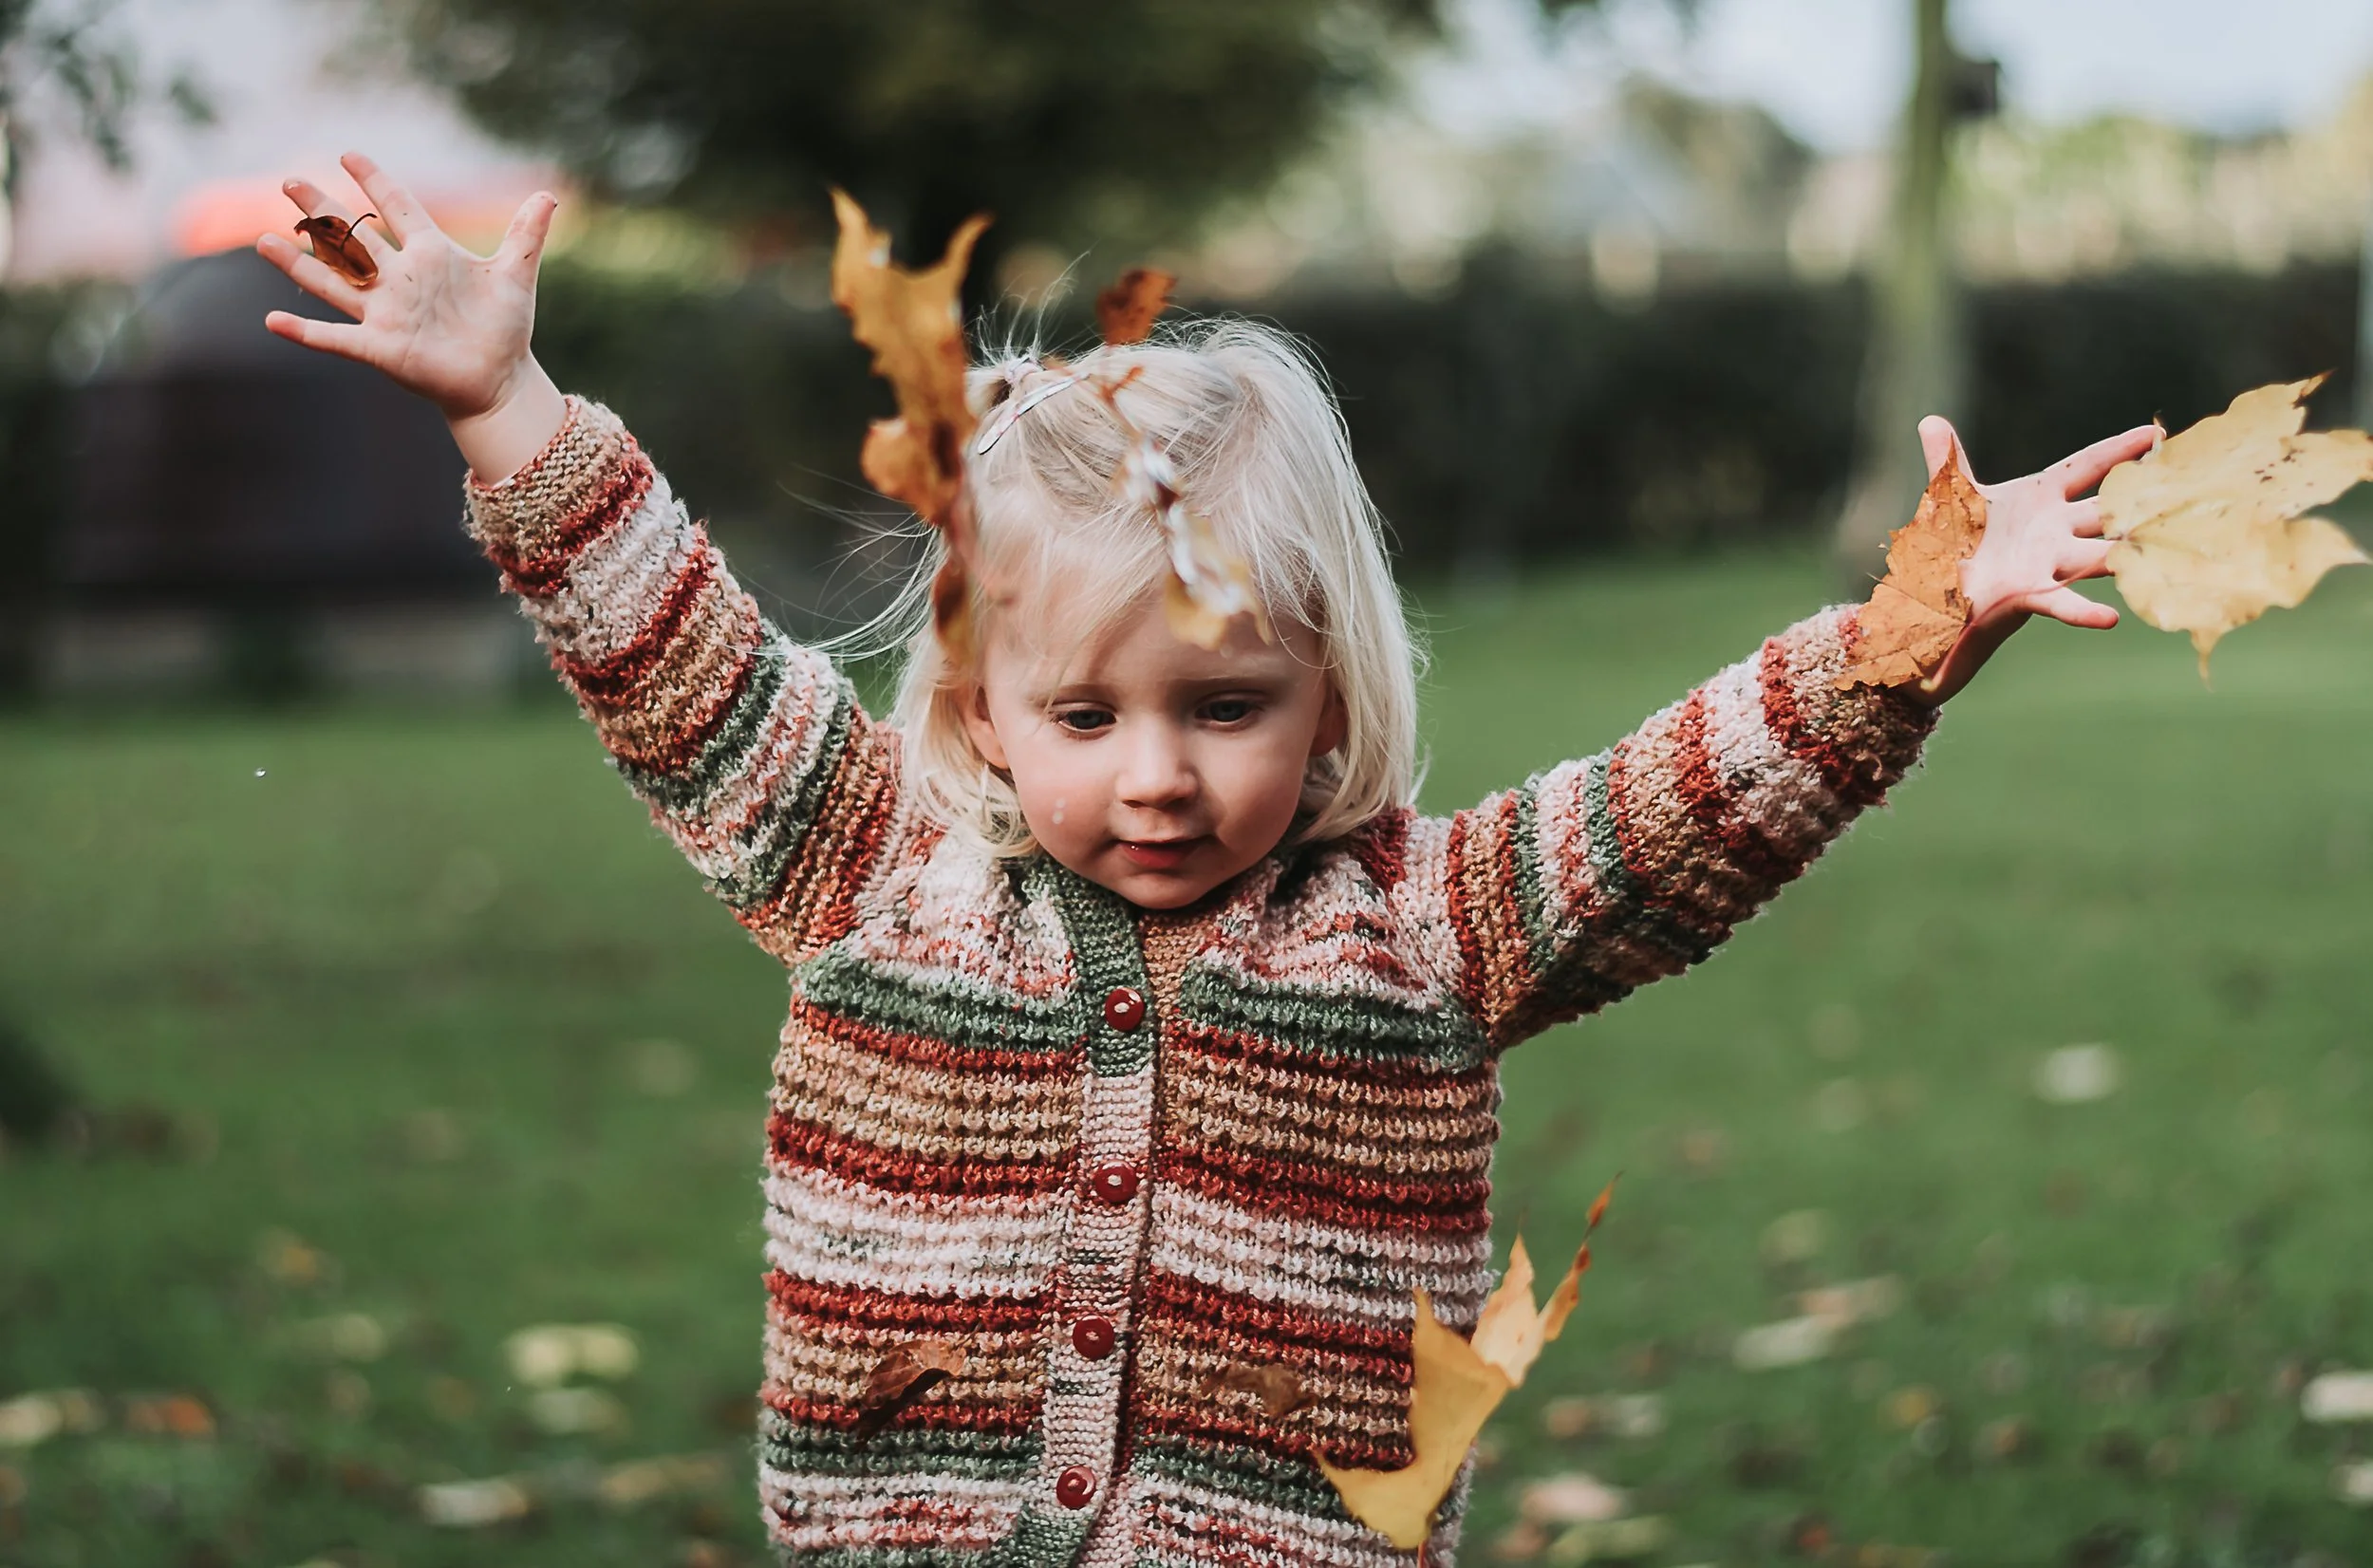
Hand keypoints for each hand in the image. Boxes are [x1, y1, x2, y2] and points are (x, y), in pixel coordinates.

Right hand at [257, 151, 566, 480]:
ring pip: (334, 282)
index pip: (398, 208)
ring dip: (298, 264)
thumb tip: (550, 194)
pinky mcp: (381, 348)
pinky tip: (272, 320)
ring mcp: (386, 313)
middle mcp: (399, 279)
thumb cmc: (504, 327)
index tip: (350, 154)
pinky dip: (306, 332)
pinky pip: (336, 338)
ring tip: (262, 241)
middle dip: (322, 211)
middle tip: (290, 181)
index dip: (376, 181)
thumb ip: (527, 235)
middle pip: (353, 238)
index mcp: (430, 254)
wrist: (499, 379)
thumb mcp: (515, 277)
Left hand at [1911, 415, 2160, 703]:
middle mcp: (2054, 529)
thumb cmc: (1955, 541)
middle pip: (2103, 510)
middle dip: (2138, 501)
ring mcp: (2047, 562)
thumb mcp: (1950, 498)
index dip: (2118, 450)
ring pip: (2095, 555)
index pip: (2086, 466)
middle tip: (2180, 488)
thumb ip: (1946, 460)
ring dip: (2122, 553)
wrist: (1937, 591)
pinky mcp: (2030, 593)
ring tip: (2152, 548)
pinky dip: (2084, 612)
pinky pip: (2062, 603)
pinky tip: (2109, 619)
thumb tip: (1930, 422)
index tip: (2155, 432)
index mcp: (2040, 498)